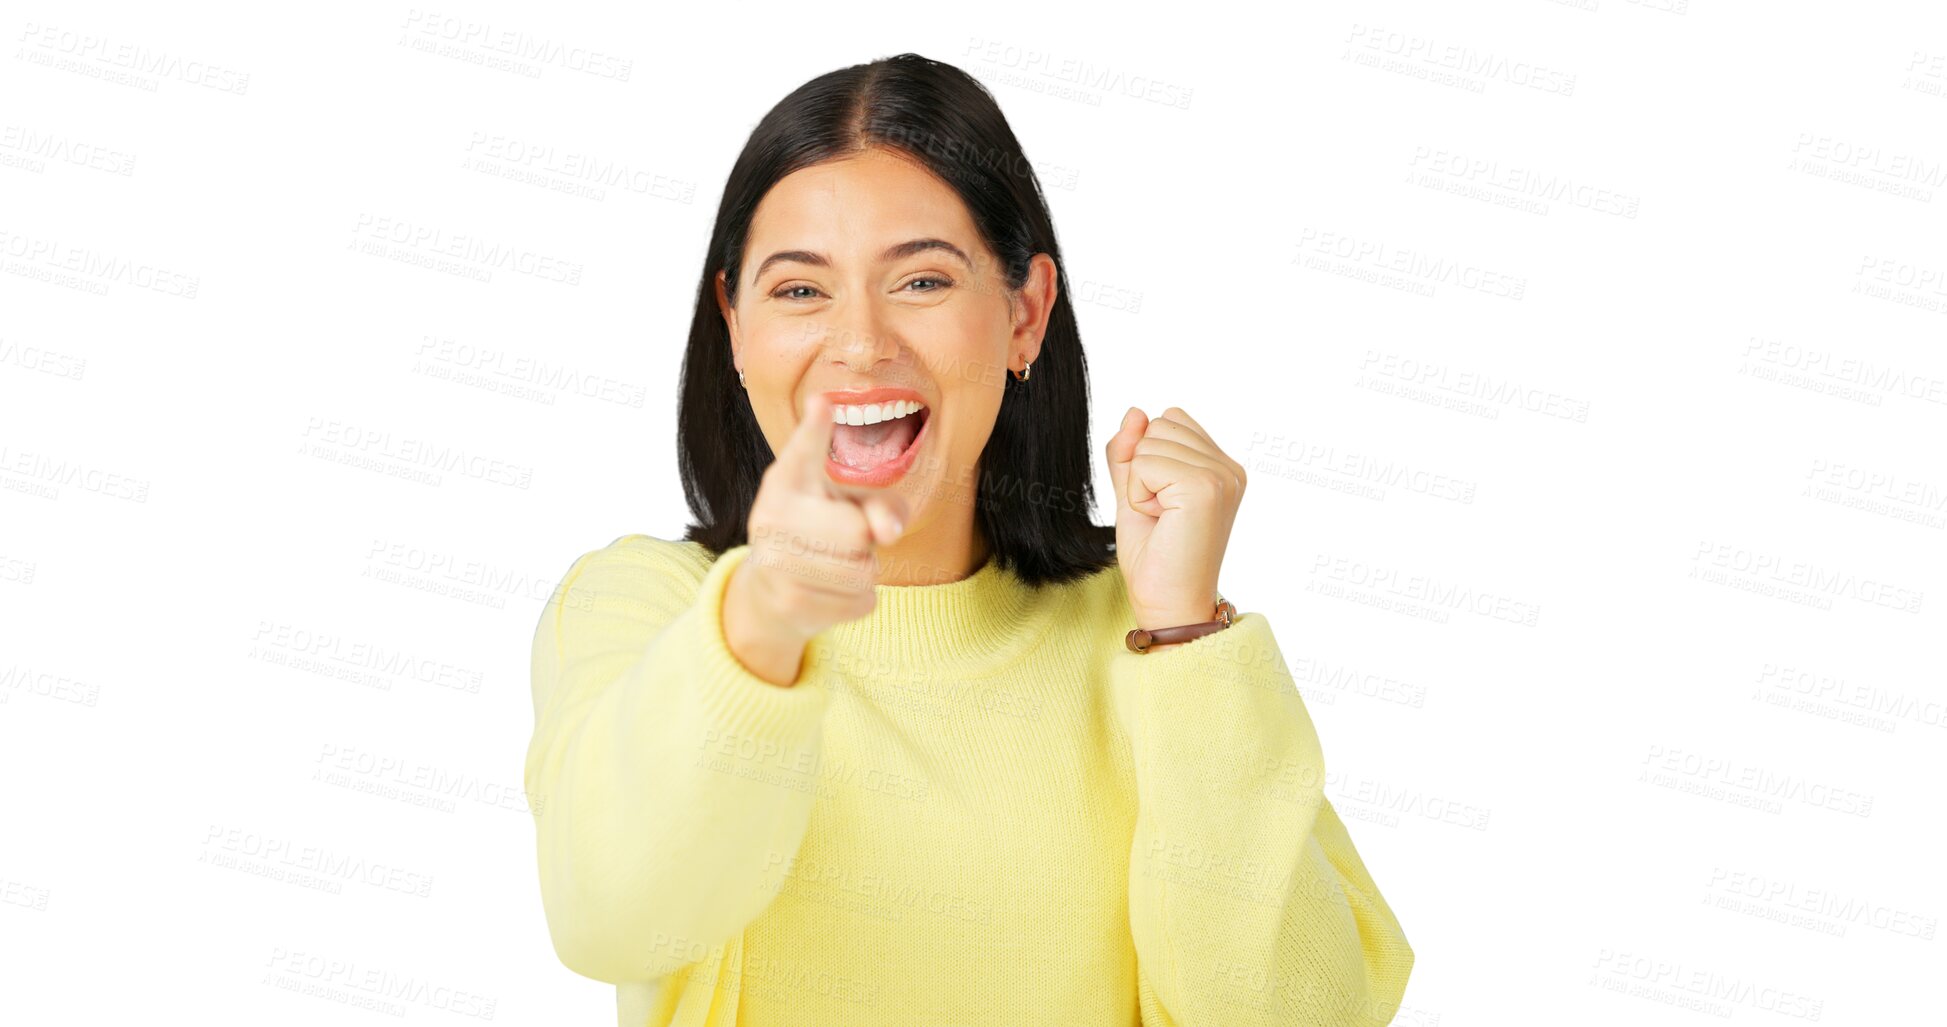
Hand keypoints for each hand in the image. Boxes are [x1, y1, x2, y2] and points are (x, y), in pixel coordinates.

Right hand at [734, 393, 910, 644]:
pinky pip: (859, 601)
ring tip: (836, 564)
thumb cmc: (824, 533)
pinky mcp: (789, 601)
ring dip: (864, 572)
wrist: (773, 593)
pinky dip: (857, 600)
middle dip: (865, 540)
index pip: (804, 450)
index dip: (815, 429)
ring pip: (862, 571)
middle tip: (842, 538)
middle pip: (858, 531)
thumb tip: (889, 532)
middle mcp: (771, 514)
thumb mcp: (854, 506)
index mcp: (788, 478)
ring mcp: (775, 560)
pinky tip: (828, 591)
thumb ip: (883, 506)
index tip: (822, 403)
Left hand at [1104, 406, 1245, 631]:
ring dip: (1140, 485)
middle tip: (1162, 515)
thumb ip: (1131, 453)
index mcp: (1221, 466)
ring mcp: (1221, 476)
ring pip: (1149, 441)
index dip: (1149, 459)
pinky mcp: (1205, 487)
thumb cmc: (1155, 557)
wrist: (1168, 604)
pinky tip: (1161, 521)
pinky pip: (1145, 464)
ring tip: (1163, 520)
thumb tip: (1133, 412)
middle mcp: (1229, 468)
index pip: (1169, 419)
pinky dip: (1139, 495)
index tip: (1164, 503)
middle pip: (1158, 424)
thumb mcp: (1135, 493)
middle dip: (1143, 470)